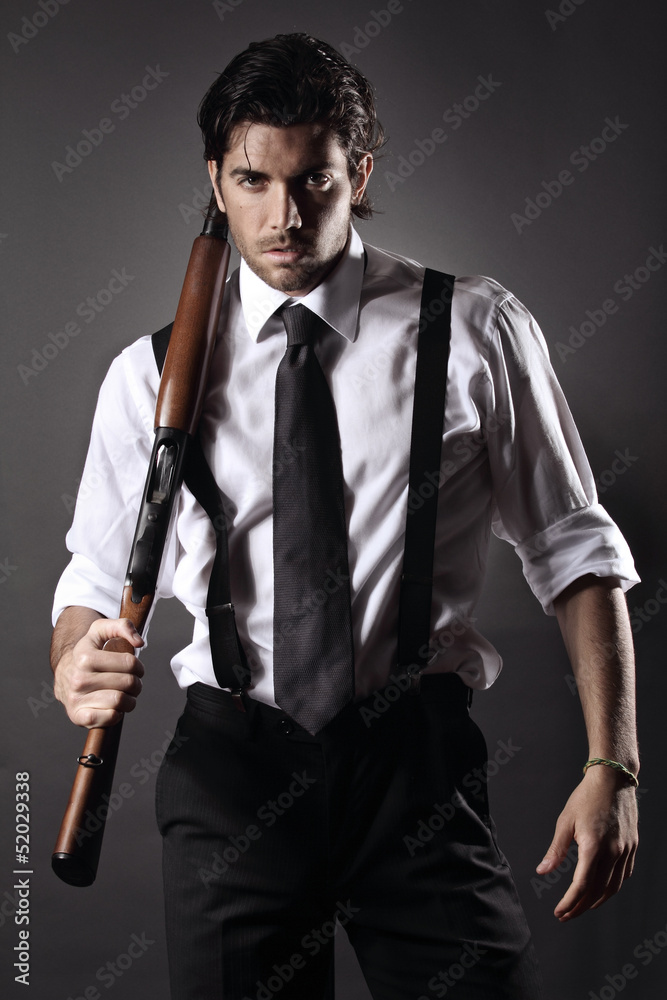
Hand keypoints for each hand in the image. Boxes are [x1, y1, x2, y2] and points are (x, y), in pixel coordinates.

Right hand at [53, 617, 144, 727]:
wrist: (64, 675)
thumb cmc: (88, 653)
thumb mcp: (100, 631)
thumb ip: (122, 625)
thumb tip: (139, 642)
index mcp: (85, 657)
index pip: (129, 662)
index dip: (139, 666)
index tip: (136, 669)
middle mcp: (78, 679)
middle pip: (128, 683)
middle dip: (136, 684)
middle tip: (133, 683)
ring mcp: (76, 699)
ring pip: (120, 701)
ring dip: (130, 700)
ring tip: (126, 695)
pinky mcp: (78, 717)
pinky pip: (109, 717)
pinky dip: (117, 714)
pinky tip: (113, 707)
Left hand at [536, 764, 638, 921]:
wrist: (613, 780)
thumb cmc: (586, 797)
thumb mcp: (565, 822)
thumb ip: (556, 850)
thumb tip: (542, 871)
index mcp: (593, 847)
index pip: (581, 886)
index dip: (569, 903)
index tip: (559, 913)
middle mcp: (613, 852)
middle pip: (597, 892)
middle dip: (580, 907)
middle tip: (566, 914)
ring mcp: (625, 851)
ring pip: (613, 887)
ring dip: (597, 901)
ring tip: (582, 906)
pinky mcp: (632, 847)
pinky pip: (623, 875)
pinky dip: (612, 887)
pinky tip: (602, 888)